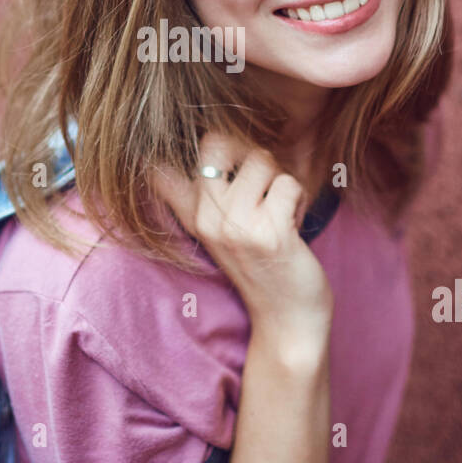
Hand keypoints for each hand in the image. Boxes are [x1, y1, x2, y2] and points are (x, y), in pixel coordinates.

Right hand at [151, 130, 332, 337]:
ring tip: (280, 215)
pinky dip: (300, 201)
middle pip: (219, 142)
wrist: (286, 320)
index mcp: (191, 215)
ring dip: (281, 183)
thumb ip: (197, 194)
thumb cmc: (262, 267)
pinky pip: (289, 184)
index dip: (185, 144)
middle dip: (252, 157)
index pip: (161, 165)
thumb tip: (174, 153)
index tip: (206, 155)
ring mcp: (234, 226)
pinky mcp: (268, 233)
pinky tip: (293, 229)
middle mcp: (205, 219)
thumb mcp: (219, 231)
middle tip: (263, 190)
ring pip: (262, 161)